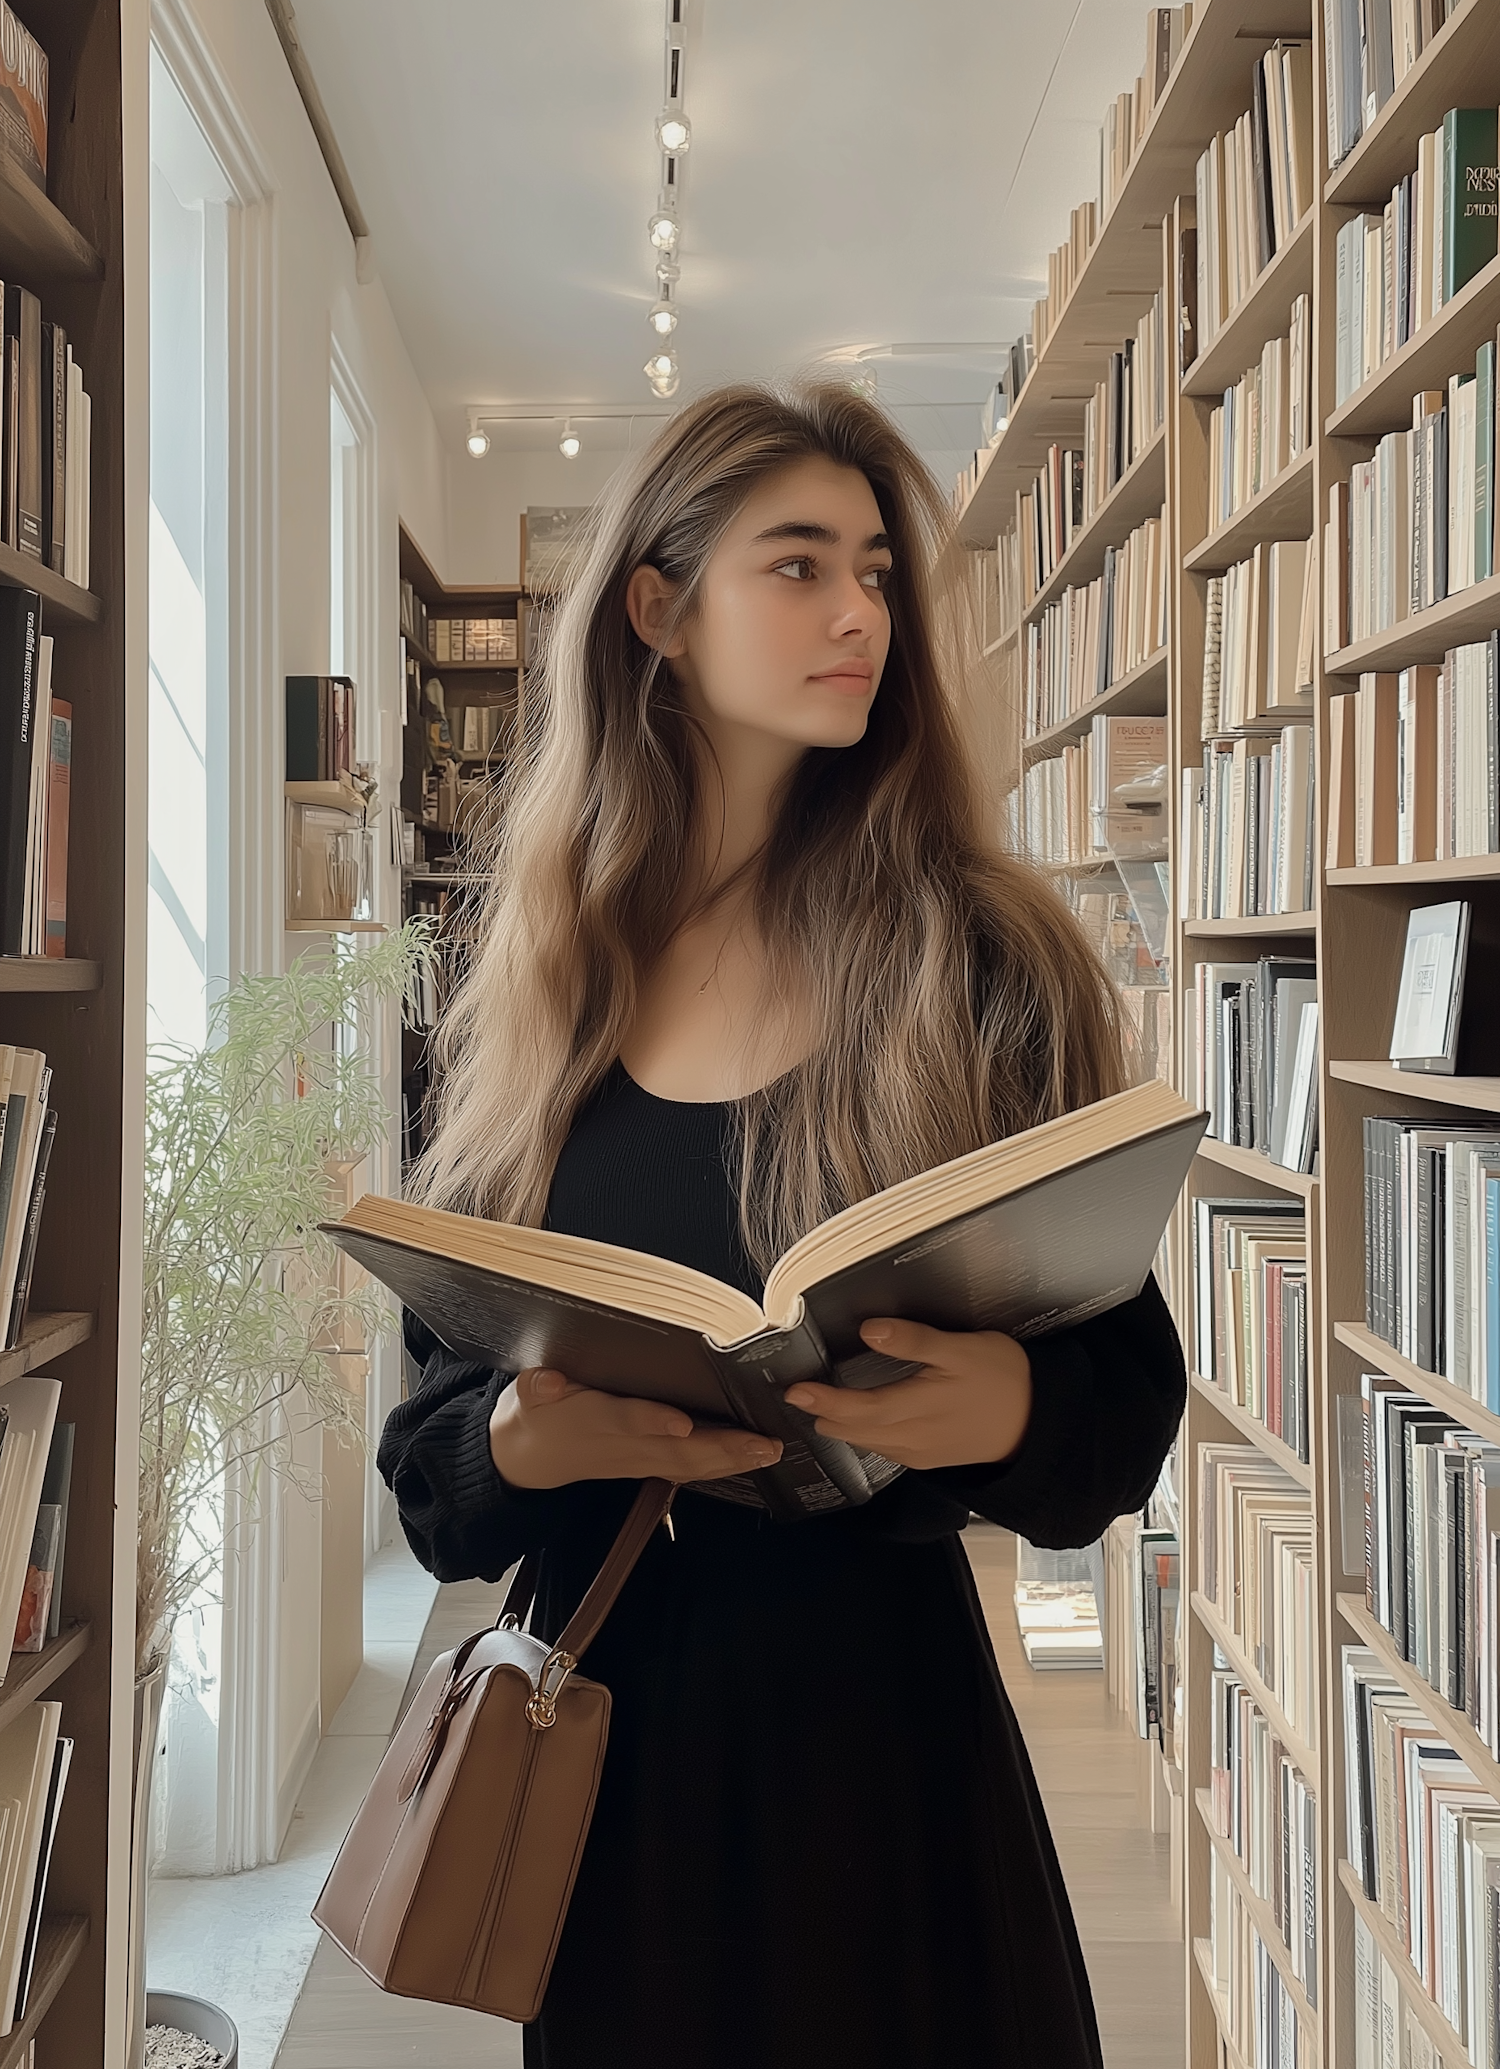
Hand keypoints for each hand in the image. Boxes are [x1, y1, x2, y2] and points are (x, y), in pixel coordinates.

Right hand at [490, 1366, 784, 1489]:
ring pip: (689, 1465)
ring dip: (731, 1460)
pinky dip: (723, 1465)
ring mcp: (637, 1461)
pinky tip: (754, 1457)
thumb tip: (545, 1382)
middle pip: (674, 1452)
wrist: (527, 1457)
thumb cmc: (535, 1415)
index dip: (653, 1423)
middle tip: (763, 1443)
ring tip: (771, 1450)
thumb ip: (535, 1387)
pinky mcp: (647, 1466)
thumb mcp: (525, 1397)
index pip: (626, 1420)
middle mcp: (622, 1447)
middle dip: (720, 1449)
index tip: (682, 1424)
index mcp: (593, 1421)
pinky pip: (690, 1469)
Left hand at [784, 1317, 1032, 1470]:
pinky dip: (865, 1435)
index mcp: (917, 1408)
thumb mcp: (962, 1349)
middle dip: (825, 1414)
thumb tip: (868, 1331)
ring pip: (869, 1442)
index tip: (795, 1389)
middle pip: (856, 1430)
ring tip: (820, 1409)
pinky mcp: (931, 1458)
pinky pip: (887, 1449)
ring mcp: (921, 1452)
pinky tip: (862, 1423)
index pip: (857, 1409)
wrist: (1039, 1423)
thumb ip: (914, 1340)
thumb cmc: (1004, 1379)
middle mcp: (913, 1438)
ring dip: (843, 1426)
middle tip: (797, 1396)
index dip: (823, 1400)